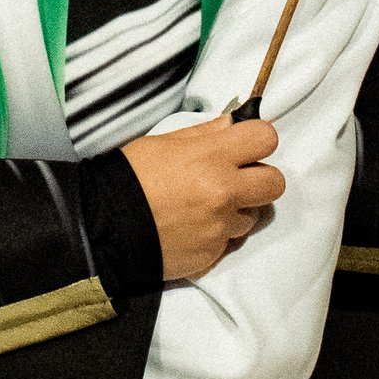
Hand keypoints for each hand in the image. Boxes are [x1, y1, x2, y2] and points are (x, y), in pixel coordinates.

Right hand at [122, 116, 284, 282]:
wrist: (103, 227)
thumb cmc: (128, 179)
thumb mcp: (162, 142)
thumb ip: (204, 133)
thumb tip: (232, 124)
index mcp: (212, 157)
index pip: (266, 138)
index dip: (257, 139)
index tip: (245, 144)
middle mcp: (224, 192)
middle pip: (275, 182)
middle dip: (260, 177)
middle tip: (237, 178)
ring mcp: (220, 226)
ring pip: (254, 215)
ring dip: (238, 209)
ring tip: (207, 207)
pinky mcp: (213, 254)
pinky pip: (230, 241)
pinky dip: (218, 234)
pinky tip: (193, 227)